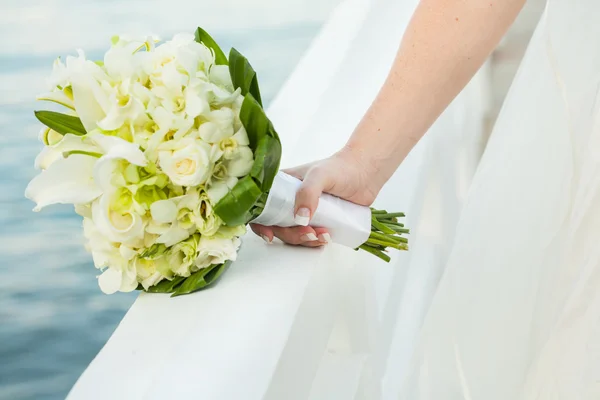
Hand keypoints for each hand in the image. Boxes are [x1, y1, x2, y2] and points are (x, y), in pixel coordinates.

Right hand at [250, 146, 382, 245]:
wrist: (367, 173)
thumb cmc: (341, 168)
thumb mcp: (320, 175)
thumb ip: (307, 193)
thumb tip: (299, 218)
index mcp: (282, 186)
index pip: (261, 206)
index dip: (261, 222)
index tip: (270, 234)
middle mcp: (290, 200)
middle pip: (278, 226)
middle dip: (291, 235)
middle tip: (309, 233)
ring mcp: (305, 212)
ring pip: (294, 233)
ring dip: (305, 240)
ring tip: (323, 236)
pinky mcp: (320, 221)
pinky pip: (311, 237)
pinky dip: (316, 241)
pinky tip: (327, 238)